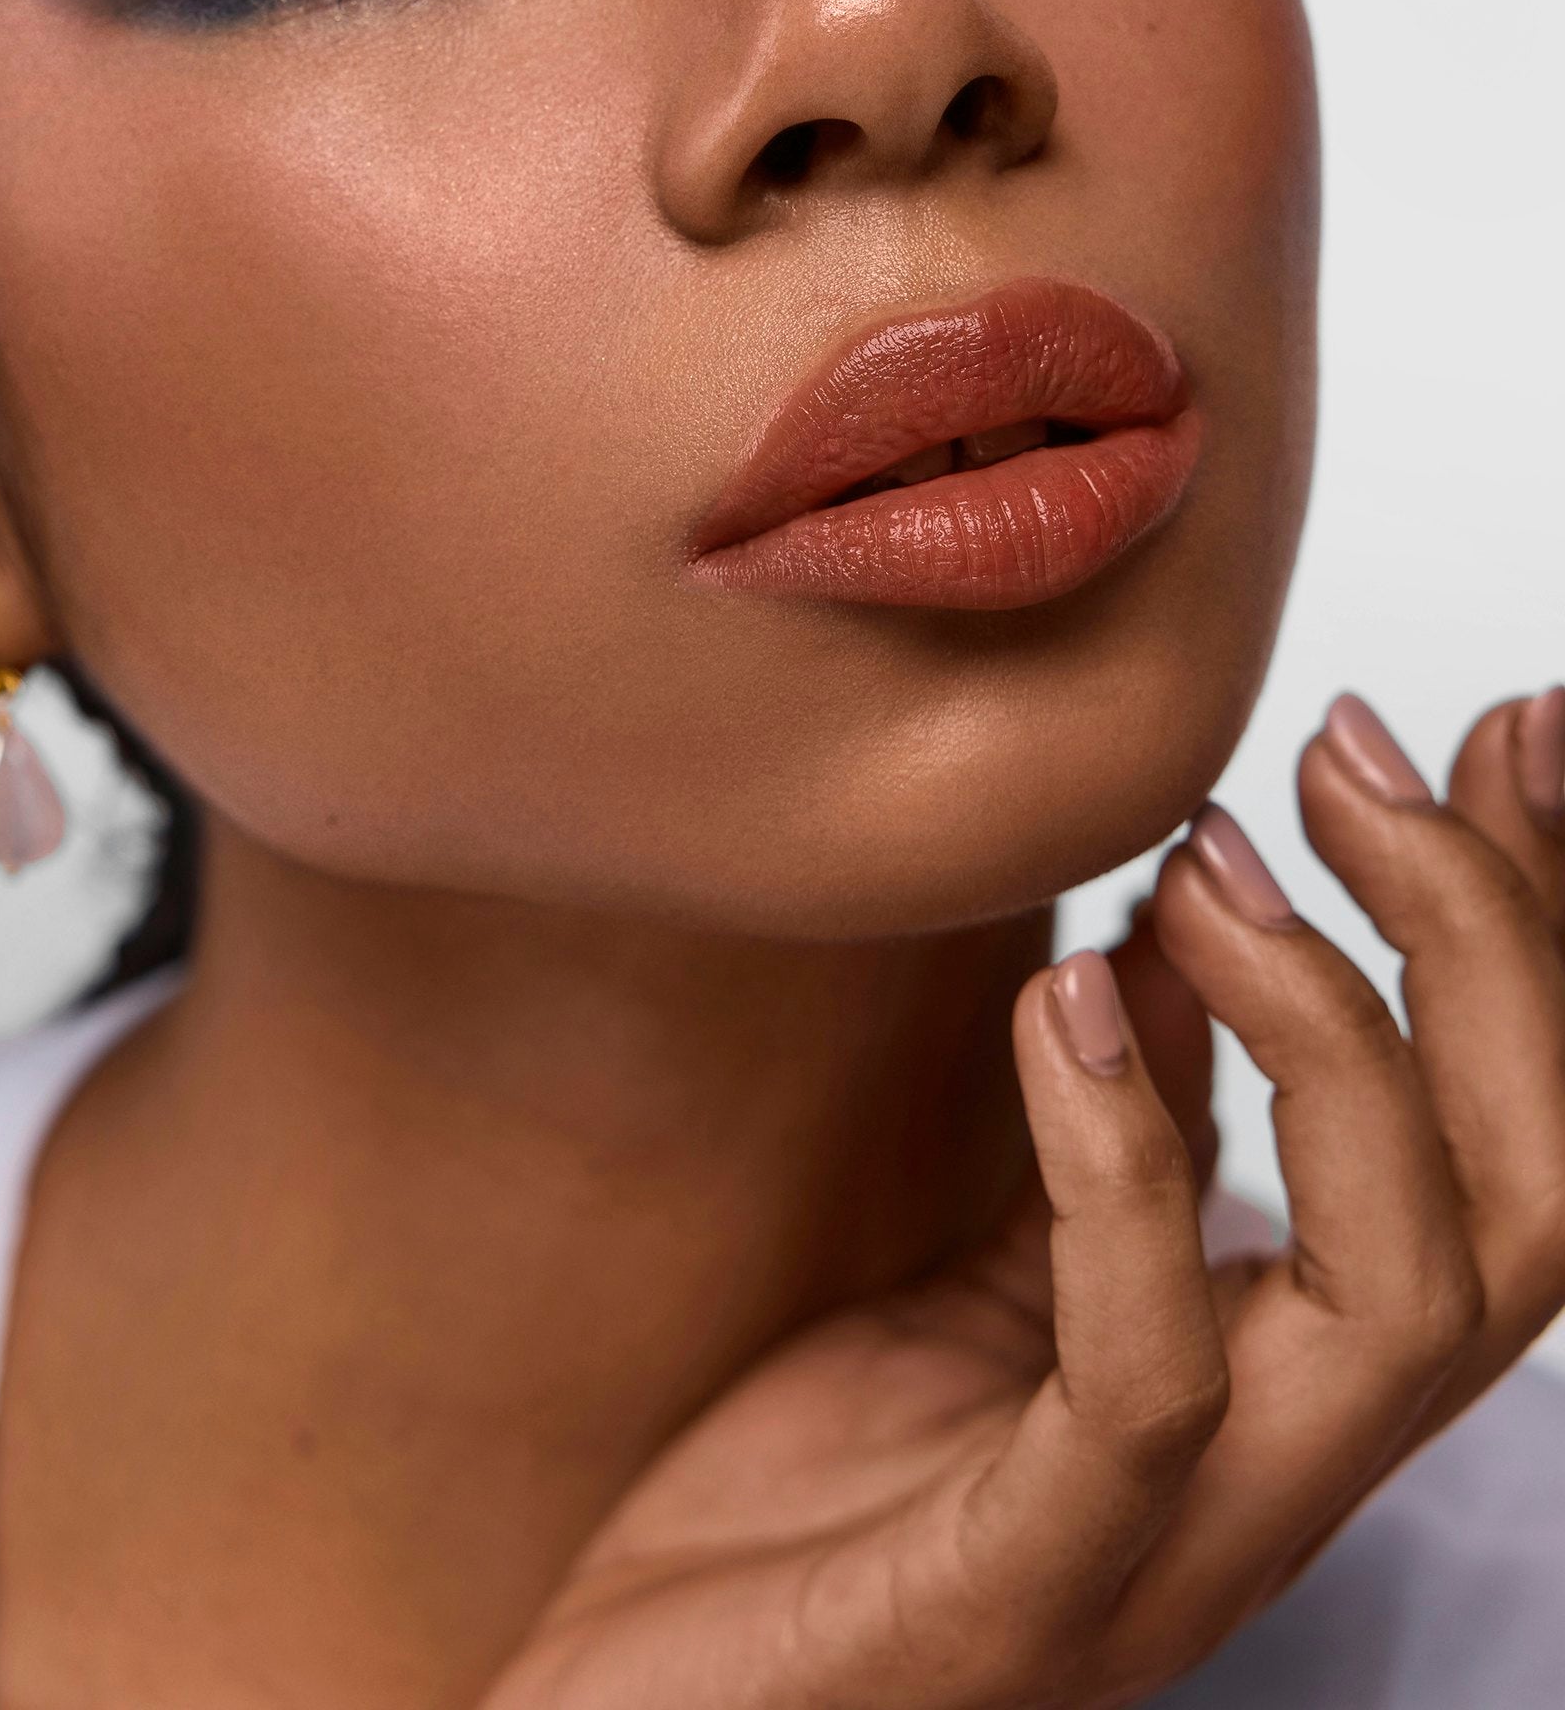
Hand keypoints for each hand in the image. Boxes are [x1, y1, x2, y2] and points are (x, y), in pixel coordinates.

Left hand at [479, 686, 1564, 1709]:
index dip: (1540, 933)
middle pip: (1530, 1213)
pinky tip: (1060, 997)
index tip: (1510, 729)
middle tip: (1352, 757)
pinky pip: (1149, 1375)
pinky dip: (1131, 1163)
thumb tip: (1193, 896)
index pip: (1514, 1147)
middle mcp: (1290, 1461)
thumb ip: (1127, 1111)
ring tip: (1207, 857)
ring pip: (1412, 1299)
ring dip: (1335, 1034)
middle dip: (1490, 952)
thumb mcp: (997, 1266)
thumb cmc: (820, 1511)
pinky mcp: (1035, 1584)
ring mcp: (1183, 1537)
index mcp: (1293, 1372)